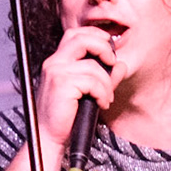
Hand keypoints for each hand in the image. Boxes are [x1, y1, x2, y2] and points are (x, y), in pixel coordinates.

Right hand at [34, 26, 127, 146]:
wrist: (49, 136)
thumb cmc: (66, 115)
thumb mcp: (89, 91)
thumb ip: (105, 77)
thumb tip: (121, 65)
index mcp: (57, 61)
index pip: (76, 34)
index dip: (96, 36)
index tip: (110, 51)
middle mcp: (54, 63)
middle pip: (82, 38)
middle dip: (103, 48)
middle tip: (112, 63)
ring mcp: (56, 72)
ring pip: (92, 65)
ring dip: (107, 82)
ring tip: (106, 97)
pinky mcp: (61, 85)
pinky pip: (92, 81)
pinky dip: (102, 93)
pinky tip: (101, 103)